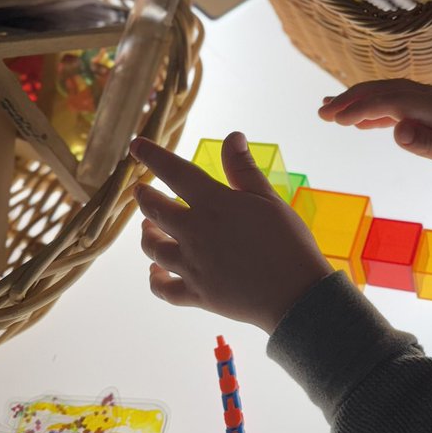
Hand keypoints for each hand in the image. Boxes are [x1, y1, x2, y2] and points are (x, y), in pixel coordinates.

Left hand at [130, 132, 332, 333]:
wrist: (295, 295)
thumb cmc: (288, 243)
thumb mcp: (269, 199)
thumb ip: (244, 169)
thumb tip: (232, 137)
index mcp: (214, 204)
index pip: (174, 172)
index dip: (152, 156)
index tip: (136, 145)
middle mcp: (194, 232)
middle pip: (154, 209)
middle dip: (144, 197)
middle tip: (141, 190)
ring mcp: (192, 266)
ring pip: (153, 248)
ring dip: (147, 234)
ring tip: (148, 228)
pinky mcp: (196, 294)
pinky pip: (163, 288)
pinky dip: (155, 279)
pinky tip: (154, 272)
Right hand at [318, 80, 431, 172]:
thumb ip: (431, 145)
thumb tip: (397, 132)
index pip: (392, 101)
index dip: (362, 107)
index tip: (336, 119)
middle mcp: (429, 97)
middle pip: (383, 91)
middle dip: (350, 100)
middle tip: (321, 113)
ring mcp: (428, 98)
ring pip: (386, 93)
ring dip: (356, 100)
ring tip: (327, 111)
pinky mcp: (428, 105)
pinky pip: (395, 101)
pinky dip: (372, 107)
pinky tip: (356, 120)